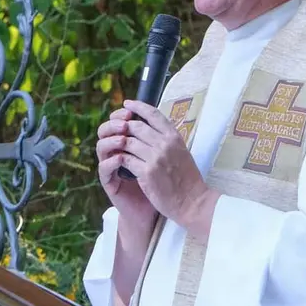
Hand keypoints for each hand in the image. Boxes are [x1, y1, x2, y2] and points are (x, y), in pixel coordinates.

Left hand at [107, 100, 217, 238]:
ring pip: (128, 141)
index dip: (137, 106)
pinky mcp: (146, 172)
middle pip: (136, 126)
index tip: (127, 104)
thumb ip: (167, 140)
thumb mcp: (182, 151)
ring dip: (118, 143)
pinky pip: (126, 159)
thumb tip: (151, 128)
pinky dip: (119, 158)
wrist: (192, 201)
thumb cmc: (187, 179)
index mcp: (174, 137)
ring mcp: (155, 158)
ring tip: (113, 144)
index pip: (153, 114)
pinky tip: (117, 160)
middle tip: (115, 127)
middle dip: (123, 125)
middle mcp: (165, 144)